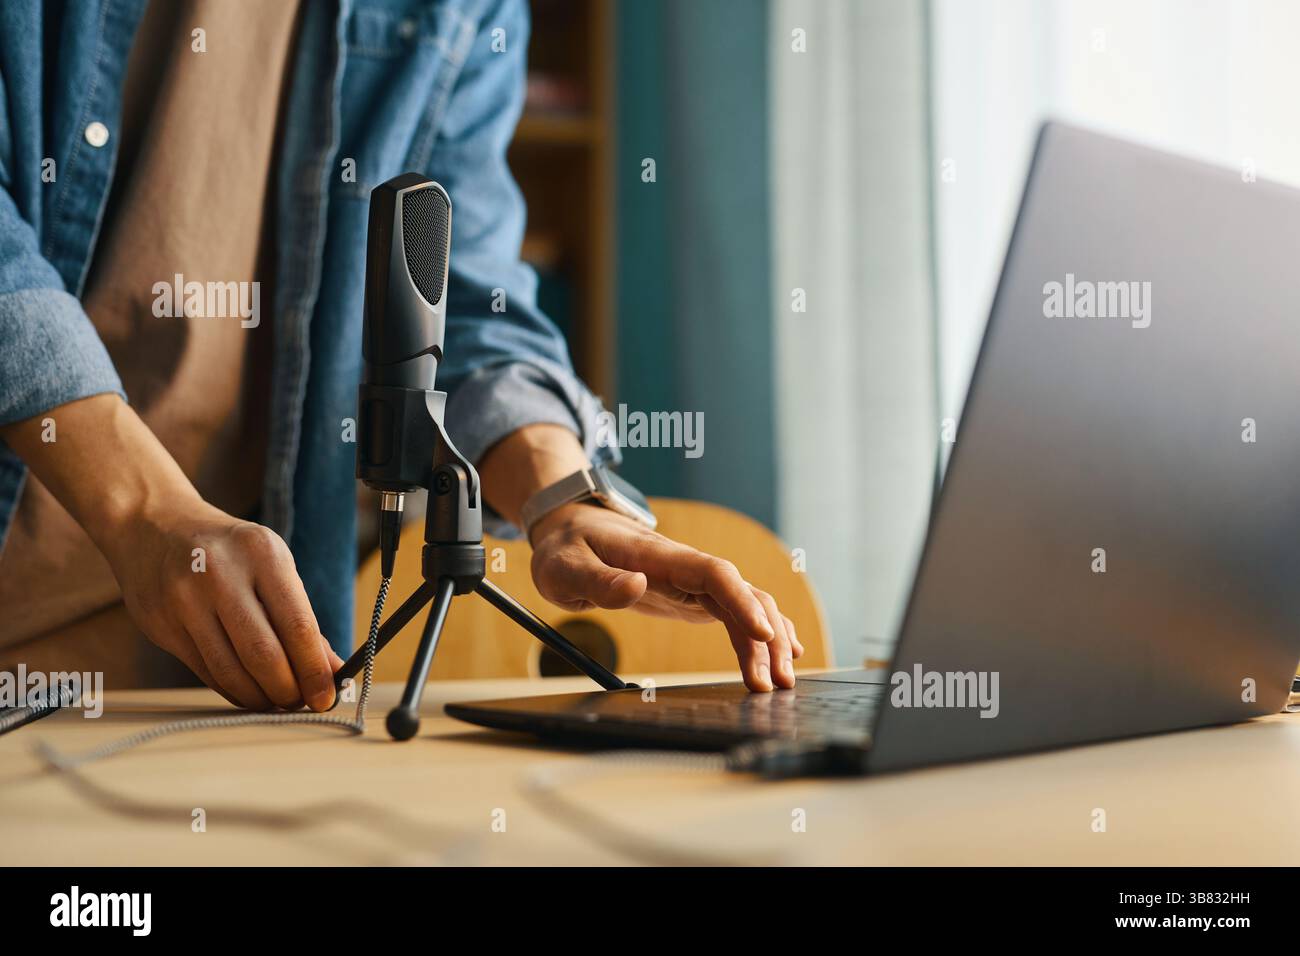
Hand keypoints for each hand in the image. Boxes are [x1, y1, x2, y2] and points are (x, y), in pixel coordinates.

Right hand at [1, 395, 341, 710]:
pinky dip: (234, 690)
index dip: (314, 670)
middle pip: (263, 654)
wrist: (154, 526)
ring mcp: (185, 600)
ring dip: (260, 697)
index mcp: (262, 554)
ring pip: (231, 670)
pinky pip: (206, 671)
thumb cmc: (230, 550)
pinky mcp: (161, 624)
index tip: (327, 696)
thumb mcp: (272, 565)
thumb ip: (300, 617)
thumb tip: (332, 669)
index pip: (297, 625)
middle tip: (302, 704)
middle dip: (289, 690)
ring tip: (278, 702)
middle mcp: (221, 574)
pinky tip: (250, 692)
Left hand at [528, 503, 803, 691]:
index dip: (742, 602)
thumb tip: (636, 587)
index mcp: (659, 556)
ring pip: (745, 604)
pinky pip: (735, 610)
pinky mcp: (691, 595)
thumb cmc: (567, 546)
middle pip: (741, 594)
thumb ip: (599, 580)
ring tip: (782, 681)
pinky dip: (761, 630)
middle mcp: (686, 566)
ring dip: (768, 640)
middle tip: (775, 683)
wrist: (572, 526)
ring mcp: (692, 580)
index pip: (713, 573)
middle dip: (765, 636)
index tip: (764, 634)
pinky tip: (781, 652)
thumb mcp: (565, 567)